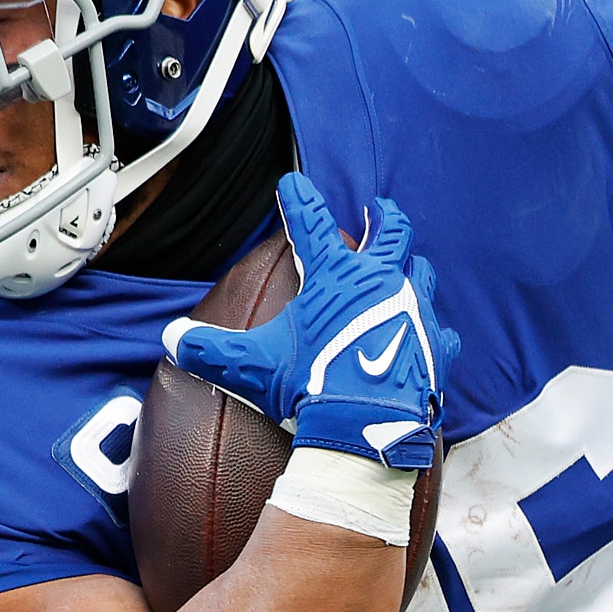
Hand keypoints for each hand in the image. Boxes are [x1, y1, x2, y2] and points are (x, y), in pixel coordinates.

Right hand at [161, 175, 452, 469]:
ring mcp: (415, 311)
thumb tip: (171, 338)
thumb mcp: (251, 368)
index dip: (299, 200)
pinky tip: (431, 334)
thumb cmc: (310, 388)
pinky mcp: (435, 346)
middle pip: (392, 232)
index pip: (312, 225)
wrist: (366, 428)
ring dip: (411, 267)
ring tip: (406, 267)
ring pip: (422, 272)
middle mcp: (382, 283)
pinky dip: (432, 329)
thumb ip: (208, 349)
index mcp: (336, 278)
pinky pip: (440, 330)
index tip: (292, 182)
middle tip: (378, 207)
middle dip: (383, 216)